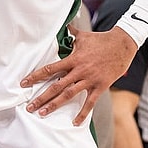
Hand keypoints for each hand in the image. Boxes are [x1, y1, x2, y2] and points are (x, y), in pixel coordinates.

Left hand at [20, 26, 135, 124]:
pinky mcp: (100, 86)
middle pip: (56, 86)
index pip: (50, 69)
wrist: (122, 45)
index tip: (24, 83)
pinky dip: (82, 113)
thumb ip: (70, 33)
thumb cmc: (101, 40)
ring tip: (43, 113)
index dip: (36, 76)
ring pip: (69, 95)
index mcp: (73, 59)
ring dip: (55, 105)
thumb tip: (62, 24)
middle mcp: (79, 71)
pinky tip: (75, 122)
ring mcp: (89, 79)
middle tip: (29, 107)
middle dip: (41, 97)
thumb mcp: (83, 36)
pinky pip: (90, 102)